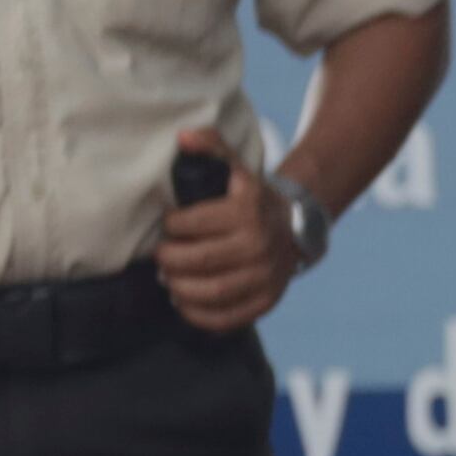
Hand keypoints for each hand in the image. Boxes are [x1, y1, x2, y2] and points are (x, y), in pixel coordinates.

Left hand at [154, 129, 302, 331]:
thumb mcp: (235, 165)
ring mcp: (266, 276)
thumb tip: (183, 137)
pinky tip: (185, 302)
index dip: (170, 226)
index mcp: (247, 210)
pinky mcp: (267, 301)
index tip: (167, 225)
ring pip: (211, 292)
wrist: (295, 226)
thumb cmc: (251, 197)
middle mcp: (260, 245)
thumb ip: (210, 145)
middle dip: (168, 260)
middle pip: (197, 261)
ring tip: (169, 280)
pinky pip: (227, 317)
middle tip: (161, 257)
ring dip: (180, 289)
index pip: (190, 224)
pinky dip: (199, 315)